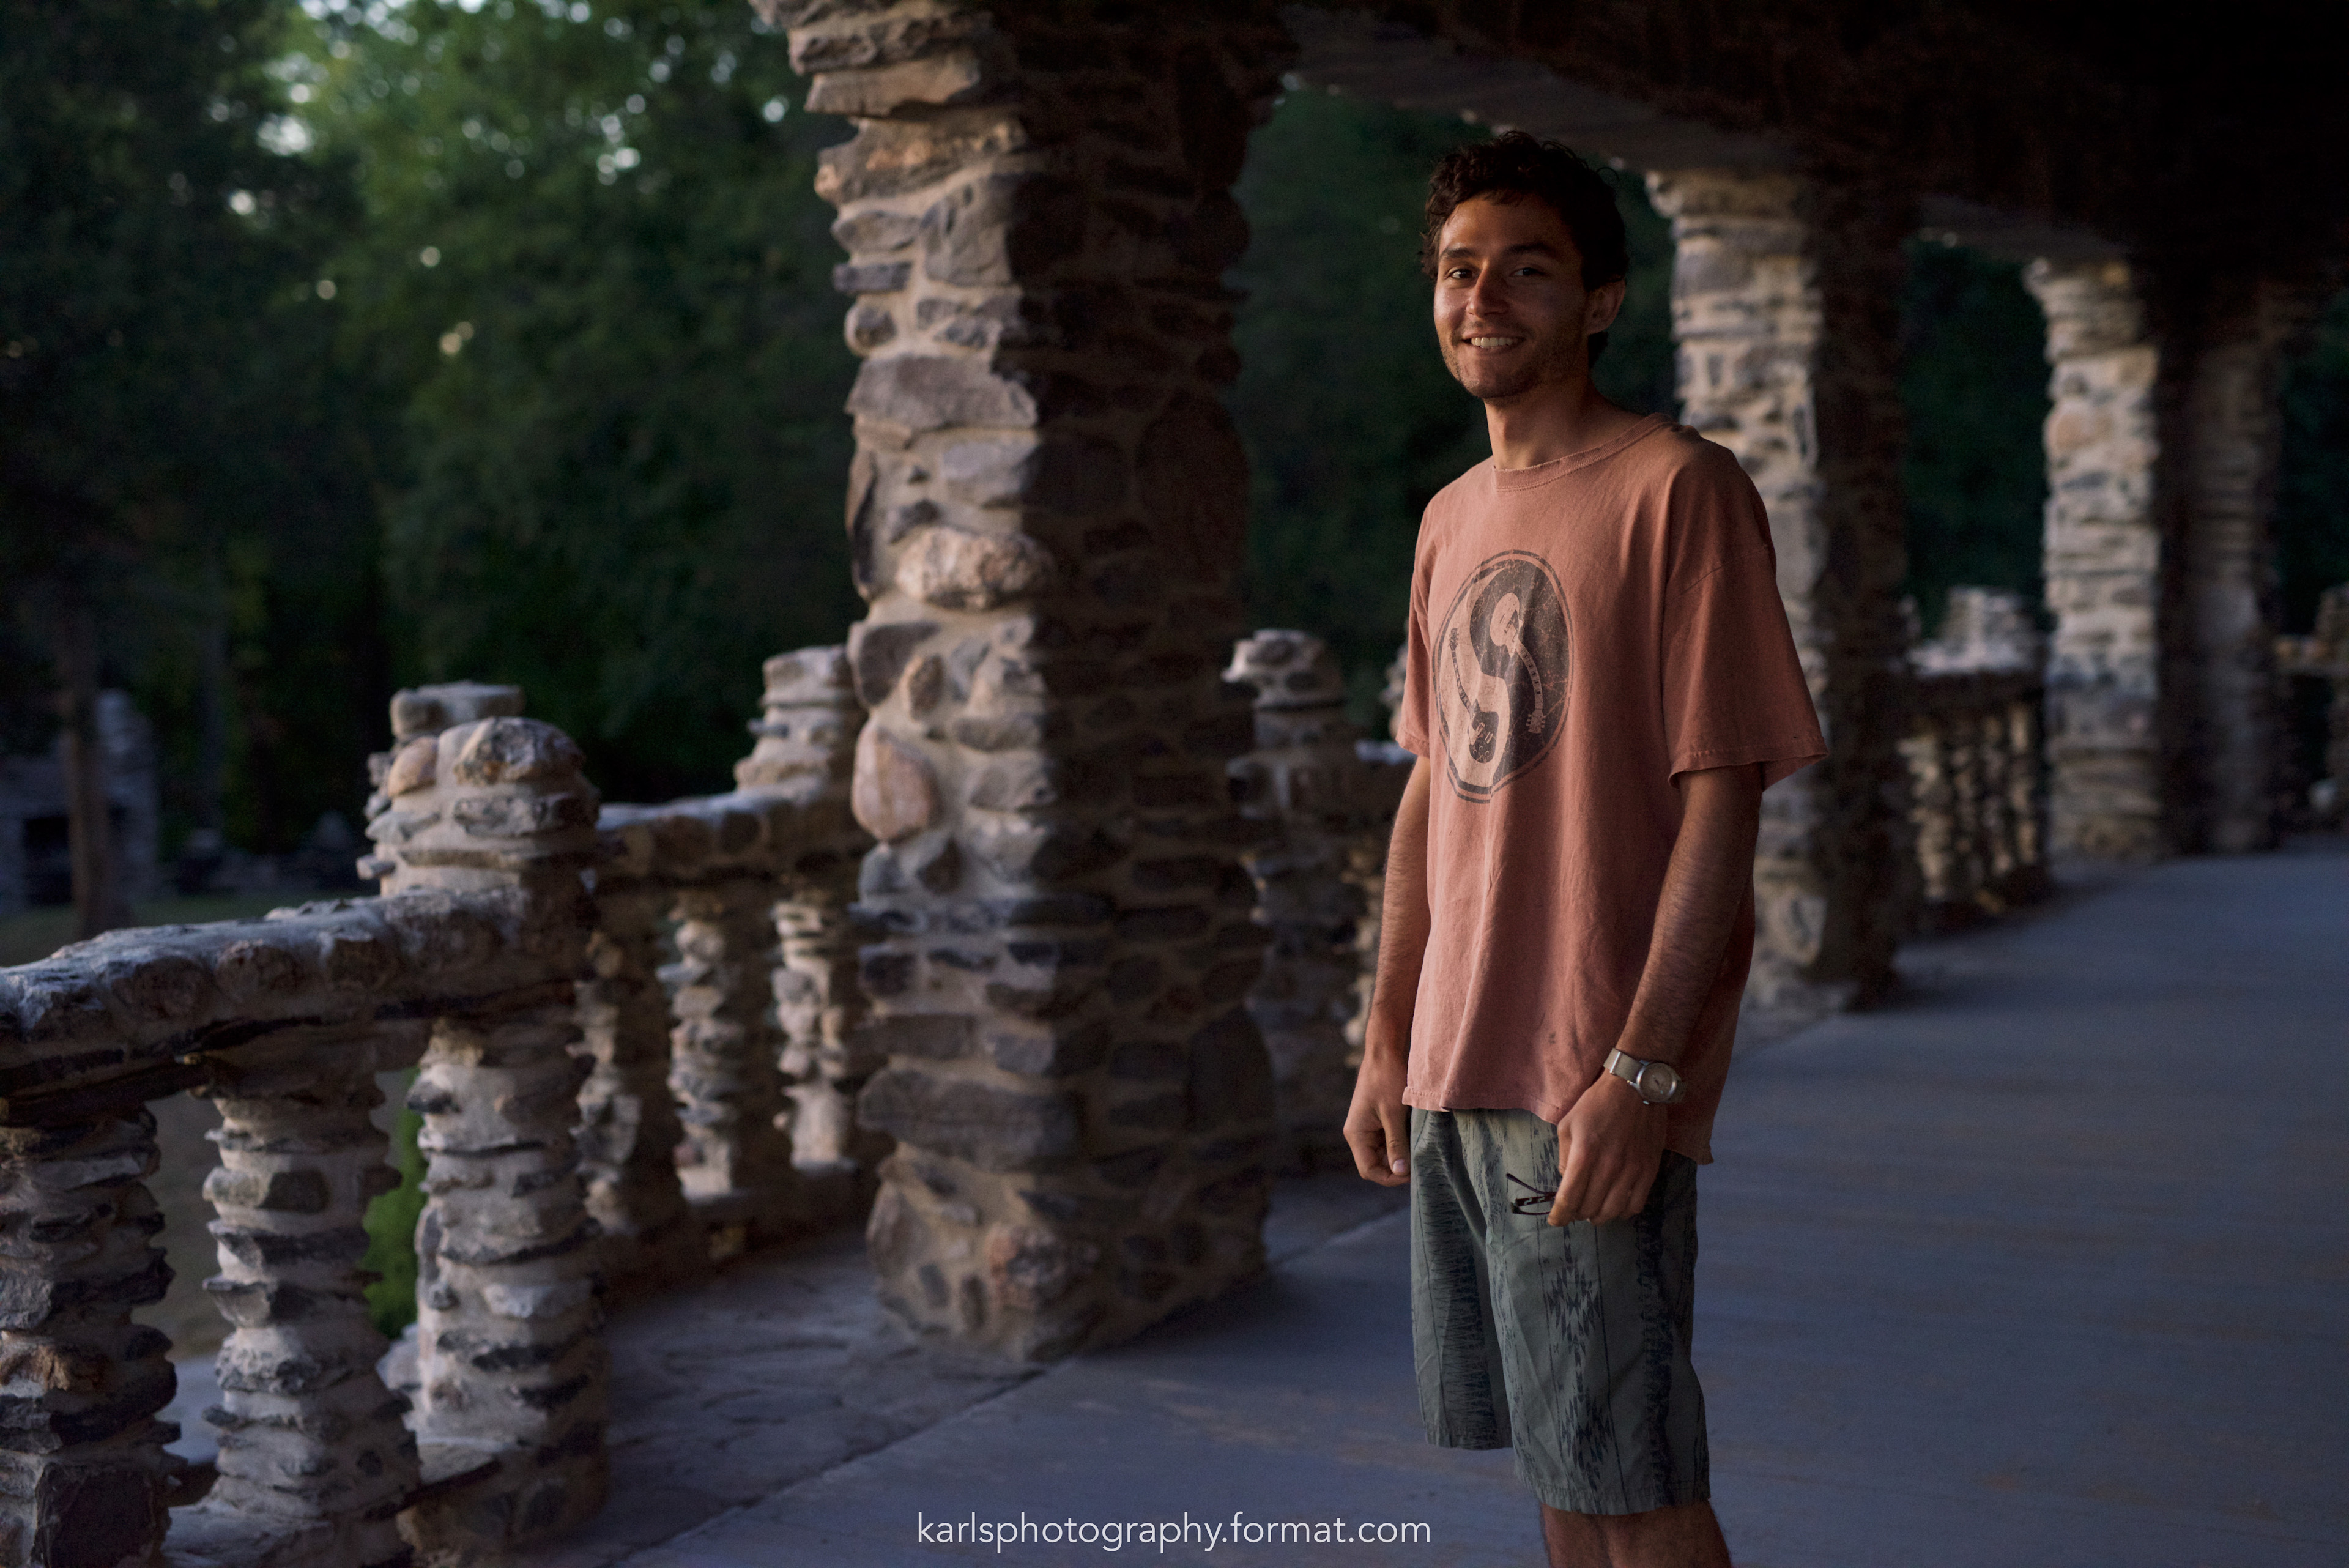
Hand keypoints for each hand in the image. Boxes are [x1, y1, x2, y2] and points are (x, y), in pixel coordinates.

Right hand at [1343, 1043, 1410, 1186]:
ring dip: (1401, 1154)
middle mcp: (1359, 1134)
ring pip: (1384, 1153)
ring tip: (1419, 1149)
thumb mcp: (1393, 1113)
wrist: (1385, 1051)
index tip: (1412, 1174)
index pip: (1369, 1170)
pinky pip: (1389, 1141)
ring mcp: (1368, 1128)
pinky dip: (1402, 1143)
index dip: (1390, 1177)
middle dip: (1397, 1167)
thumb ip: (1396, 1144)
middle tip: (1420, 1163)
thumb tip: (1401, 1172)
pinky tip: (1415, 1137)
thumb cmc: (1387, 1079)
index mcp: (1356, 1134)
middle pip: (1377, 1164)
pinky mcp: (1378, 1121)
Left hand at [1547, 1074, 1664, 1225]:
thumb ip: (1565, 1157)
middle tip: (1575, 1209)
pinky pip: (1636, 1204)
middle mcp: (1609, 1166)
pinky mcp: (1649, 1170)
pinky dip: (1623, 1211)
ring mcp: (1632, 1170)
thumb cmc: (1596, 1104)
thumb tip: (1567, 1181)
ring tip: (1594, 1211)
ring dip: (1599, 1216)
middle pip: (1589, 1208)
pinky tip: (1616, 1205)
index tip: (1556, 1221)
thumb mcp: (1568, 1125)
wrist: (1634, 1087)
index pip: (1569, 1198)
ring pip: (1612, 1211)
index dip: (1560, 1215)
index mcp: (1585, 1154)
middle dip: (1577, 1213)